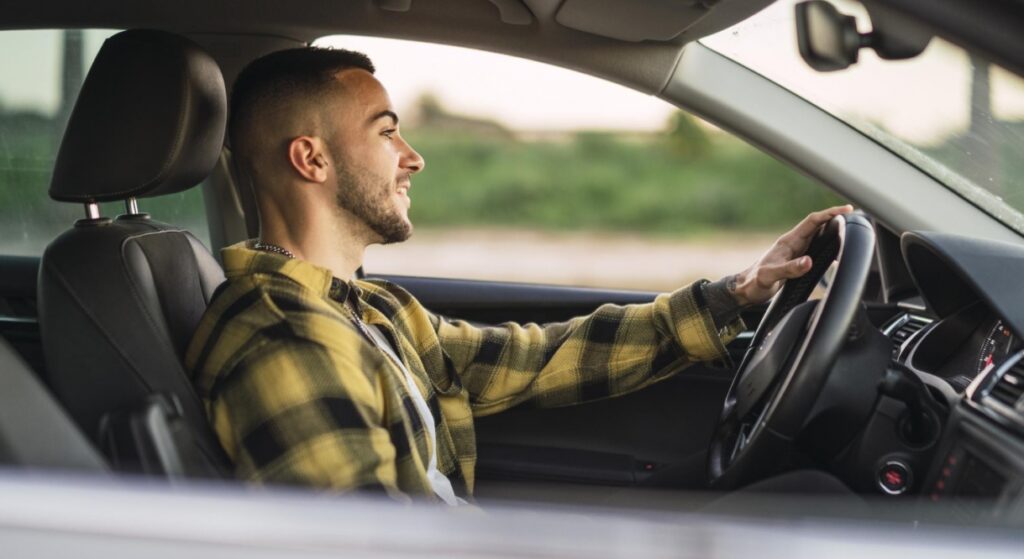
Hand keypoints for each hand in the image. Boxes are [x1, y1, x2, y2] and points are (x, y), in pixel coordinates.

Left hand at [726, 205, 853, 306]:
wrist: (746, 290)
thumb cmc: (755, 282)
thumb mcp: (771, 276)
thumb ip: (790, 269)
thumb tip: (809, 261)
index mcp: (788, 242)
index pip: (812, 222)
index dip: (829, 214)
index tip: (846, 210)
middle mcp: (793, 244)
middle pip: (817, 225)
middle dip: (835, 218)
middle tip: (853, 216)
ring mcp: (795, 251)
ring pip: (817, 236)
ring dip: (832, 231)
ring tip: (848, 229)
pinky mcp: (796, 261)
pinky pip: (815, 249)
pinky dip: (827, 246)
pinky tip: (835, 252)